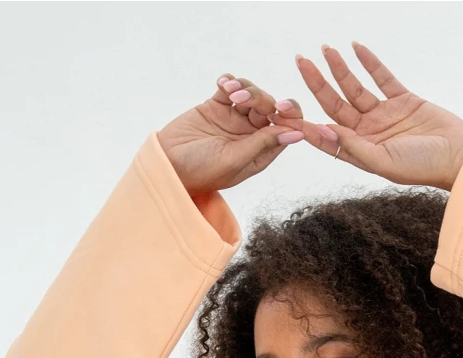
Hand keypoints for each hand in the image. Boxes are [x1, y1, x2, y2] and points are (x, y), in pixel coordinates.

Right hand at [156, 75, 307, 194]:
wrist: (166, 163)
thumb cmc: (200, 171)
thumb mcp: (234, 160)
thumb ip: (264, 144)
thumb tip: (297, 134)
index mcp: (260, 153)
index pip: (285, 130)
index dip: (289, 116)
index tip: (280, 108)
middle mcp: (250, 136)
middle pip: (270, 108)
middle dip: (261, 99)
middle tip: (242, 99)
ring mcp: (233, 120)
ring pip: (252, 94)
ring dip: (245, 88)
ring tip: (229, 91)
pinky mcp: (216, 106)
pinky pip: (230, 86)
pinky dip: (230, 81)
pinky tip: (222, 84)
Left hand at [273, 42, 462, 189]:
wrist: (459, 156)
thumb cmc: (423, 167)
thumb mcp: (385, 163)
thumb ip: (355, 148)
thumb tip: (325, 132)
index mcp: (359, 151)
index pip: (326, 133)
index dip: (305, 121)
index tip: (285, 109)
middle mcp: (367, 133)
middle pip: (335, 104)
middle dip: (317, 83)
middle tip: (301, 61)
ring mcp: (384, 115)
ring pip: (355, 88)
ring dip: (340, 69)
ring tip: (325, 49)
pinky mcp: (403, 100)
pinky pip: (382, 77)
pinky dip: (370, 62)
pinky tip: (355, 48)